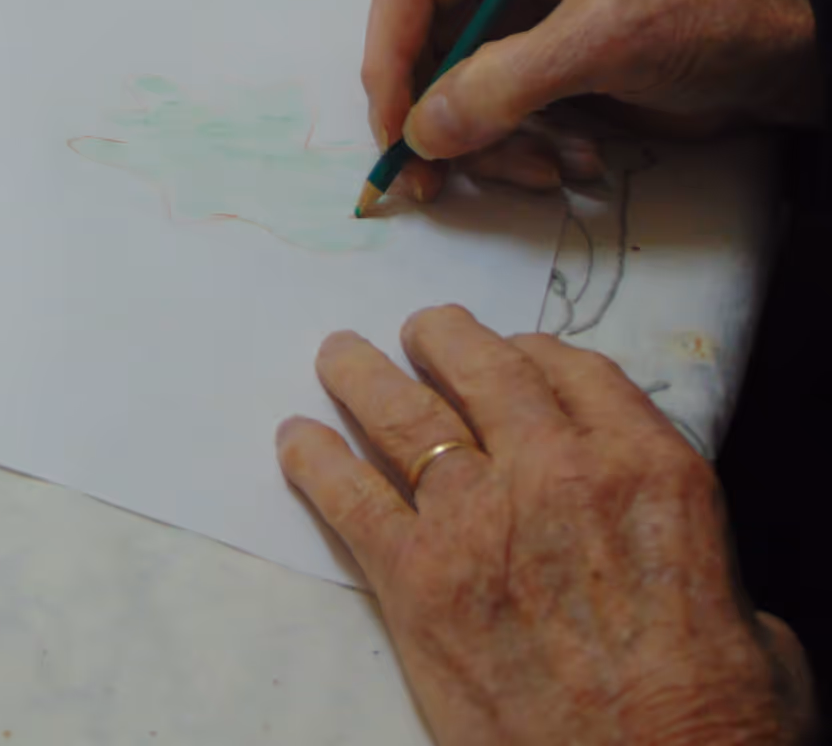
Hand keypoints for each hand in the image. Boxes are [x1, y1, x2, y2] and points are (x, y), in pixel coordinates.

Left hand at [277, 307, 814, 745]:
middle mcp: (557, 472)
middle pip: (481, 368)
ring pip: (403, 413)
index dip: (533, 353)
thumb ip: (687, 553)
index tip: (511, 352)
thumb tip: (667, 558)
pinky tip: (296, 442)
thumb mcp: (745, 610)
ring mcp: (479, 520)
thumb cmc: (718, 721)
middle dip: (442, 340)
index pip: (574, 370)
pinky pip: (350, 496)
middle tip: (419, 333)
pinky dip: (315, 461)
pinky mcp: (418, 580)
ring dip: (362, 373)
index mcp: (648, 469)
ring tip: (340, 354)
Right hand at [362, 0, 819, 204]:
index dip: (389, 57)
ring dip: (487, 143)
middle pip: (422, 44)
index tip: (396, 129)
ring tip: (547, 171)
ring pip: (454, 90)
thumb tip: (421, 132)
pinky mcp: (544, 63)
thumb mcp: (609, 38)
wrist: (797, 53)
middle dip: (433, 116)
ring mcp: (524, 15)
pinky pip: (495, 113)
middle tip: (433, 181)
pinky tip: (572, 162)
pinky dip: (519, 148)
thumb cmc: (712, 15)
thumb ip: (506, 82)